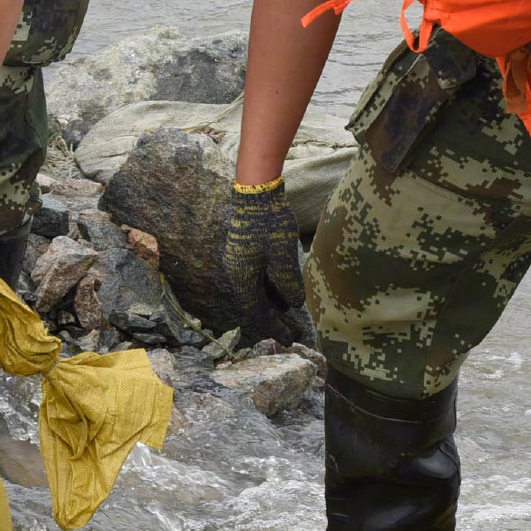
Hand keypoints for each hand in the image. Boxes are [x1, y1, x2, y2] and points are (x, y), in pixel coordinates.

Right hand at [223, 177, 304, 324]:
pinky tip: (284, 290)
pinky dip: (271, 288)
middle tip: (292, 333)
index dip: (274, 327)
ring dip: (272, 303)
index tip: (290, 339)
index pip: (257, 311)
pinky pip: (258, 277)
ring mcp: (240, 260)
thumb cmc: (269, 221)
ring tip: (290, 314)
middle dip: (274, 319)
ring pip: (256, 290)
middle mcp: (237, 271)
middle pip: (255, 303)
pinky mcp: (246, 249)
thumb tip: (293, 304)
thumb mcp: (283, 254)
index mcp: (242, 276)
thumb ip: (288, 281)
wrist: (255, 190)